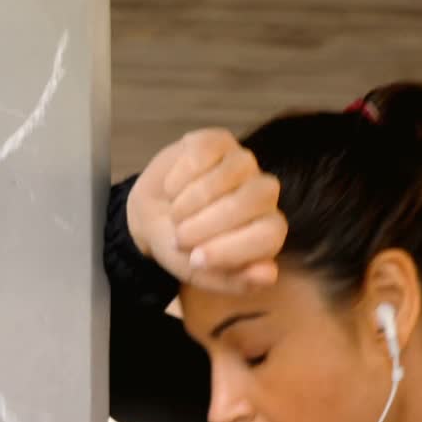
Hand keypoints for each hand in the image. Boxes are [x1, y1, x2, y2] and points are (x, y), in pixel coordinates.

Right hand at [126, 128, 286, 294]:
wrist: (152, 219)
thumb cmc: (183, 248)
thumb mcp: (204, 275)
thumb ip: (236, 280)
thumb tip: (267, 274)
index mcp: (267, 229)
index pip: (270, 234)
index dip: (233, 248)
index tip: (195, 258)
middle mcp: (262, 193)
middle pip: (253, 199)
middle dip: (207, 223)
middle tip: (180, 237)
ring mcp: (242, 163)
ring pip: (229, 173)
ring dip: (191, 200)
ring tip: (175, 215)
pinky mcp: (216, 141)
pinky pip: (203, 154)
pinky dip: (179, 177)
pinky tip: (172, 189)